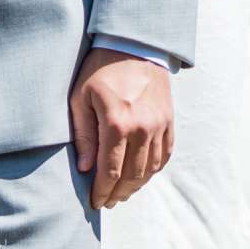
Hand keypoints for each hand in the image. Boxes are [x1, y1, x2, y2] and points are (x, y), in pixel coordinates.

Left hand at [69, 49, 173, 211]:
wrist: (135, 46)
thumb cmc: (100, 70)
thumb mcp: (81, 98)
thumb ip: (84, 135)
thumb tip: (85, 168)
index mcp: (117, 123)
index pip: (110, 172)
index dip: (101, 191)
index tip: (94, 202)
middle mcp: (142, 128)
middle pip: (132, 176)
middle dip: (118, 194)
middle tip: (107, 202)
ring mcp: (159, 125)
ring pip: (149, 169)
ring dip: (136, 186)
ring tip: (122, 194)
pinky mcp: (169, 121)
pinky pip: (164, 155)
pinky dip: (153, 170)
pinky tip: (141, 176)